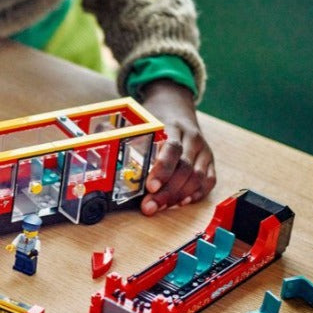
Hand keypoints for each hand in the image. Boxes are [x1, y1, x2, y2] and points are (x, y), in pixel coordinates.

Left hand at [138, 80, 215, 214]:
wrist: (177, 106)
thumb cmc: (157, 117)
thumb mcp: (144, 119)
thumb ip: (125, 130)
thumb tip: (102, 135)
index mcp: (174, 127)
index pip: (172, 148)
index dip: (162, 169)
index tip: (150, 186)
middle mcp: (192, 138)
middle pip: (185, 168)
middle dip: (167, 191)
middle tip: (150, 206)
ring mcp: (203, 150)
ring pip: (197, 177)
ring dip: (179, 196)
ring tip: (160, 206)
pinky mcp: (210, 161)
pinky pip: (208, 181)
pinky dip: (196, 194)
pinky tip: (181, 202)